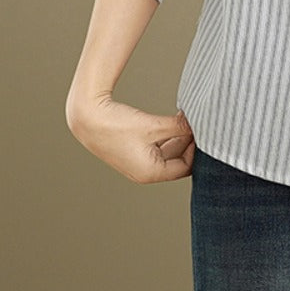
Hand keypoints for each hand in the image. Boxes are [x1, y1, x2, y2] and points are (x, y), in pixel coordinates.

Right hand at [66, 94, 194, 183]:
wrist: (88, 118)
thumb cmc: (118, 124)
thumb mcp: (154, 126)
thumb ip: (179, 127)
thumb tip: (198, 125)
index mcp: (150, 173)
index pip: (185, 166)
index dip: (195, 148)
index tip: (200, 129)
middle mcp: (144, 172)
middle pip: (177, 160)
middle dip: (188, 141)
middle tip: (194, 122)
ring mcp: (138, 163)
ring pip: (168, 152)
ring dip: (177, 136)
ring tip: (183, 117)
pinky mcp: (133, 152)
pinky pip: (157, 146)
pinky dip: (166, 134)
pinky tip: (173, 118)